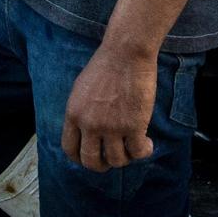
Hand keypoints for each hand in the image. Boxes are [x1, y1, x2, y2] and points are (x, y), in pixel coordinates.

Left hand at [61, 45, 157, 172]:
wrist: (126, 52)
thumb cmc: (107, 65)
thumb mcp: (82, 89)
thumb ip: (81, 112)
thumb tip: (84, 133)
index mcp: (74, 114)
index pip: (70, 149)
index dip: (81, 158)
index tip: (92, 156)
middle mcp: (89, 124)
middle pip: (91, 162)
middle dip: (102, 165)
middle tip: (113, 157)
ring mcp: (111, 126)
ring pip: (116, 160)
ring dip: (126, 157)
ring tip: (133, 146)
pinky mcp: (133, 126)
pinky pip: (137, 153)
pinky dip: (144, 151)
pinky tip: (147, 143)